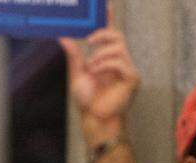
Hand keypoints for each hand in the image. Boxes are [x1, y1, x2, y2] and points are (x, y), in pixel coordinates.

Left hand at [59, 4, 138, 142]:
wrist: (94, 119)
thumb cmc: (87, 100)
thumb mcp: (77, 74)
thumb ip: (74, 56)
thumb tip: (64, 38)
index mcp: (106, 58)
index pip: (109, 34)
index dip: (108, 18)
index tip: (105, 4)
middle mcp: (119, 61)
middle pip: (117, 36)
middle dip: (103, 34)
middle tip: (89, 41)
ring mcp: (127, 69)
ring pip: (119, 47)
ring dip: (101, 55)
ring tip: (91, 67)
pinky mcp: (132, 78)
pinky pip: (121, 62)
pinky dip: (106, 65)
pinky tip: (97, 72)